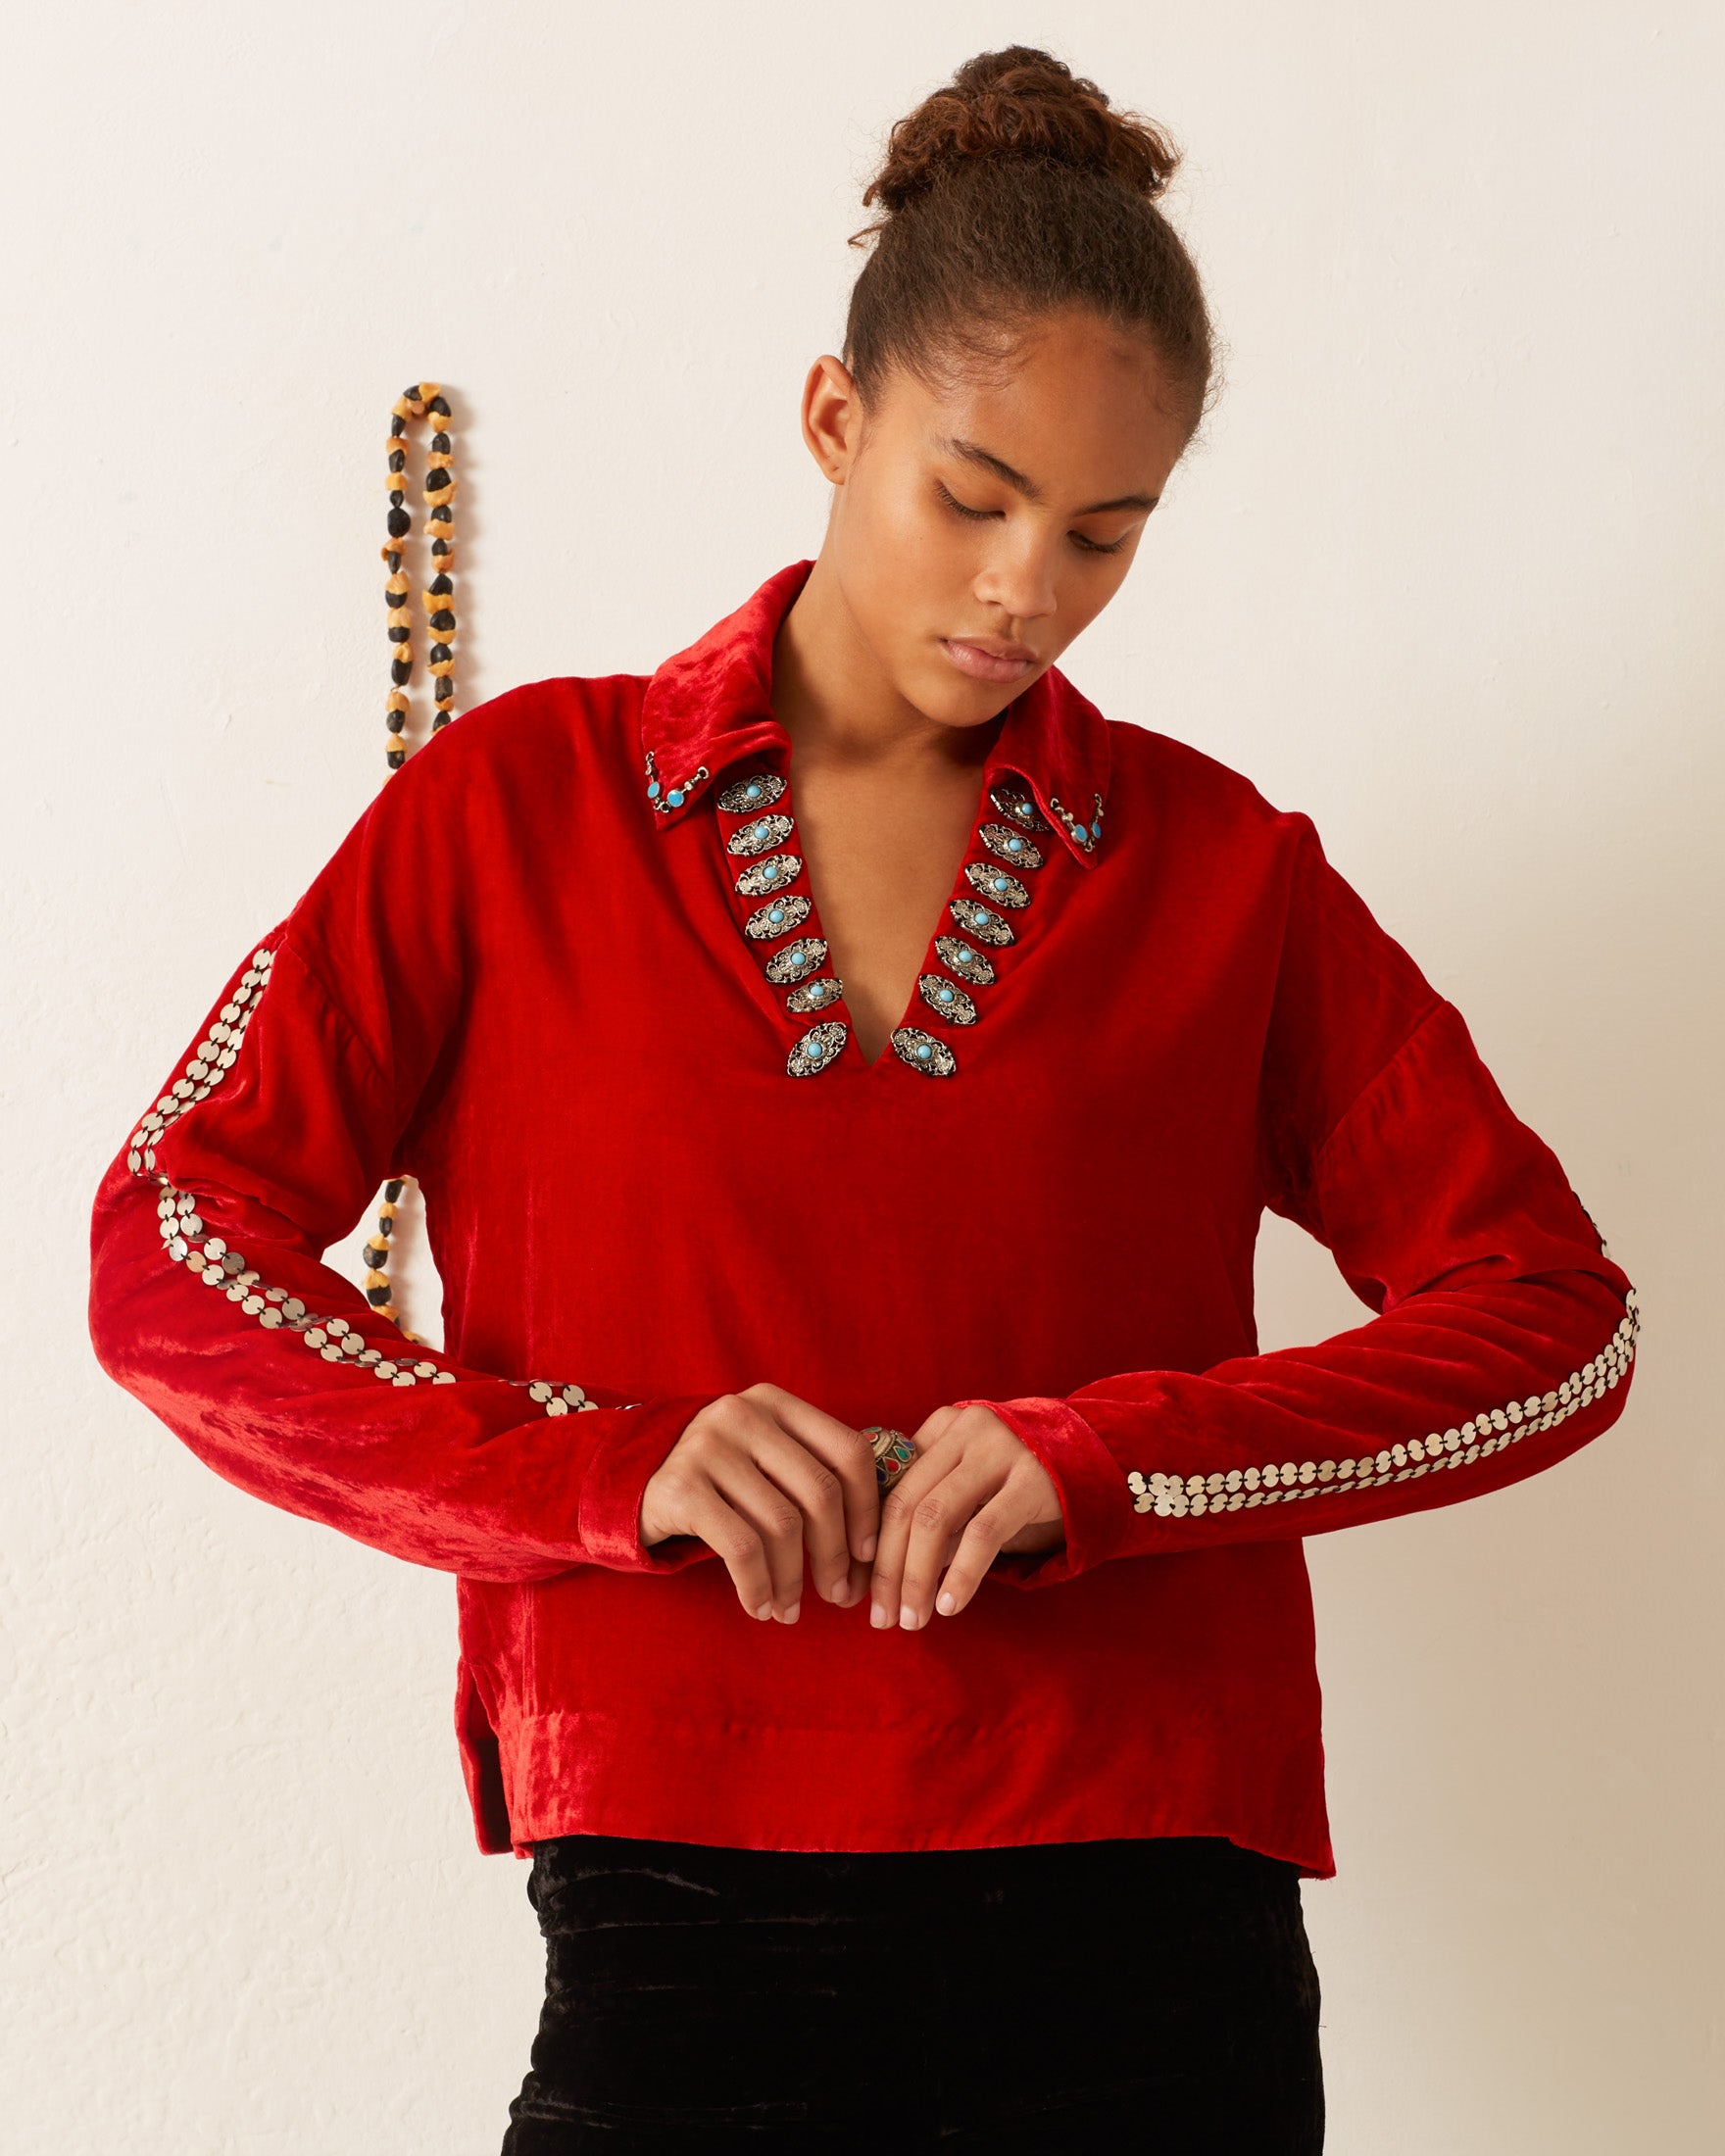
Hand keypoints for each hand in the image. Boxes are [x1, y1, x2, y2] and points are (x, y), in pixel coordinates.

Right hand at [639, 1383, 879, 1623]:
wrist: (629, 1482)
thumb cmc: (717, 1481)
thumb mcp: (762, 1458)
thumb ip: (809, 1472)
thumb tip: (875, 1541)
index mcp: (775, 1402)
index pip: (847, 1452)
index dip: (867, 1508)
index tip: (865, 1554)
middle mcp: (743, 1414)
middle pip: (820, 1492)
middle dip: (834, 1555)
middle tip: (837, 1596)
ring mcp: (708, 1447)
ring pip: (782, 1526)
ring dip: (794, 1581)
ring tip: (790, 1610)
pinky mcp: (681, 1487)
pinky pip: (742, 1549)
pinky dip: (759, 1587)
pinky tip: (761, 1606)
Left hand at [868, 1404, 1065, 1630]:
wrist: (1102, 1456)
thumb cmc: (1022, 1481)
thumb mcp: (975, 1483)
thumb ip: (934, 1510)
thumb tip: (883, 1574)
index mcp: (943, 1426)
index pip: (890, 1486)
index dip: (869, 1540)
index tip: (860, 1587)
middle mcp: (967, 1429)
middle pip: (906, 1504)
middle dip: (887, 1568)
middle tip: (880, 1616)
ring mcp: (1000, 1450)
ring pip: (936, 1518)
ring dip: (917, 1576)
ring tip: (912, 1619)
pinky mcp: (1032, 1479)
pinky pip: (983, 1532)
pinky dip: (961, 1573)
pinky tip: (950, 1604)